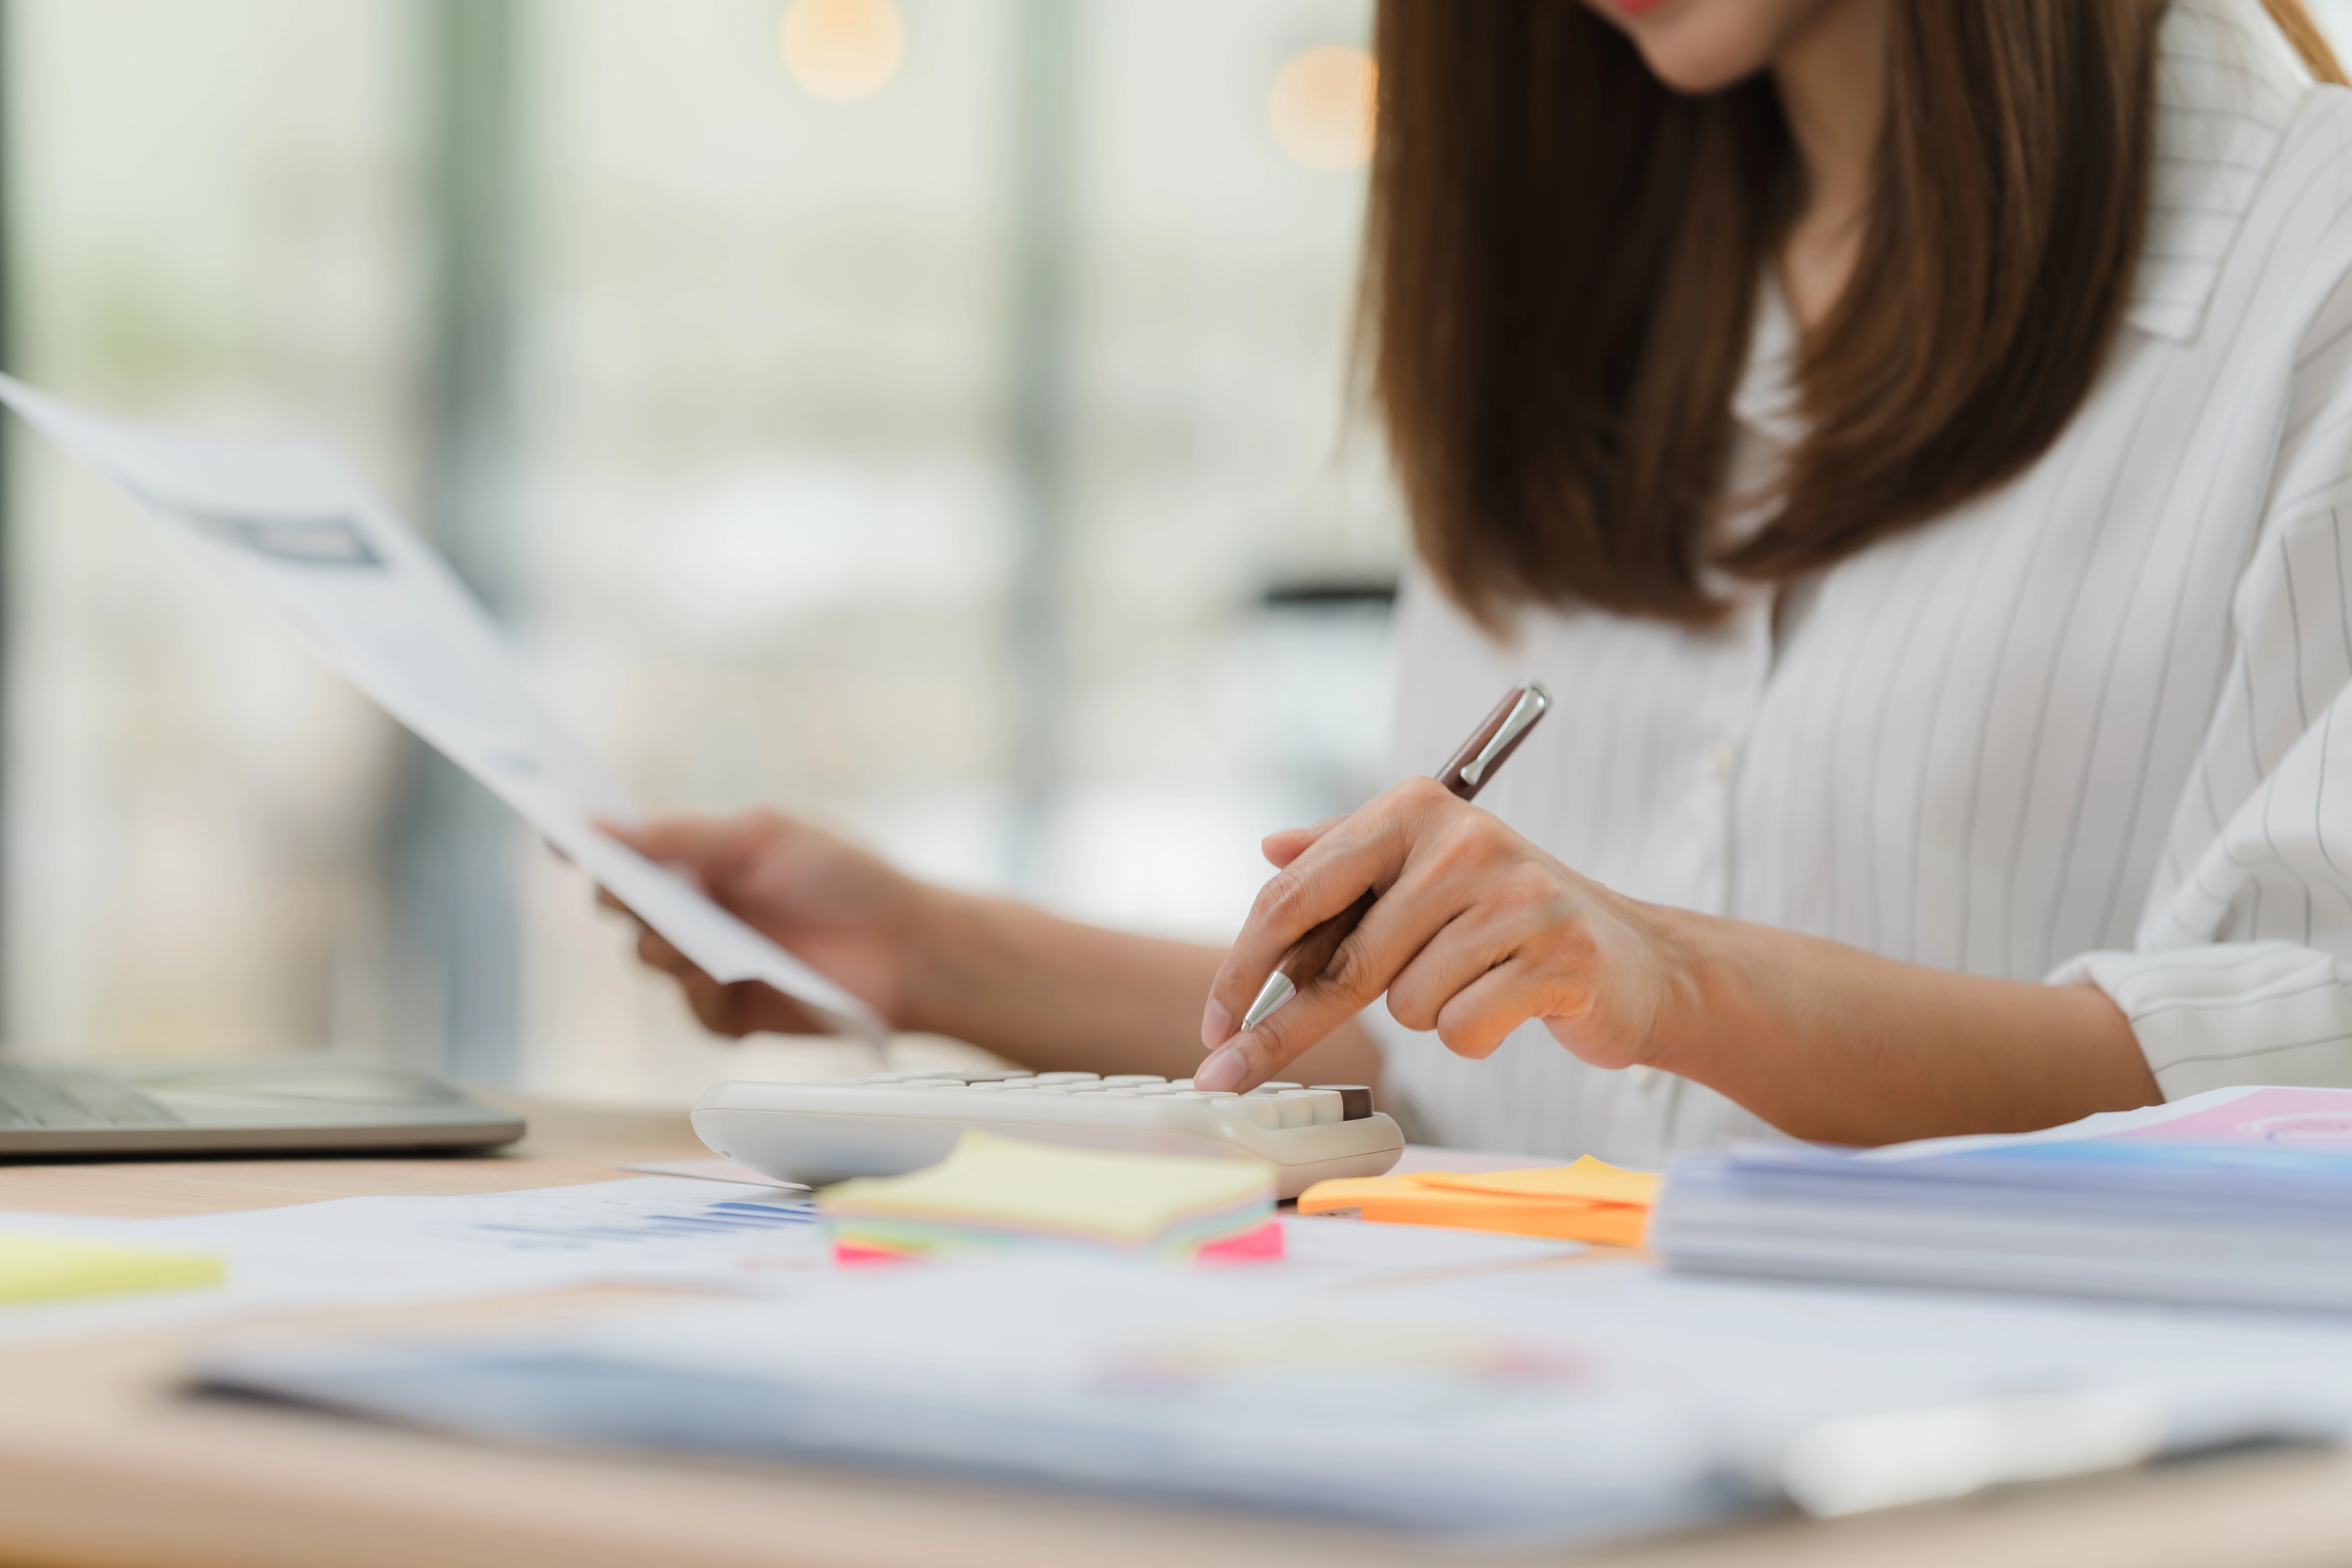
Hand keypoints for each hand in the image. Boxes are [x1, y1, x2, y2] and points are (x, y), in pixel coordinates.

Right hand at [599, 810, 923, 1037]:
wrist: (905, 945)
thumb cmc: (845, 878)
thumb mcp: (762, 836)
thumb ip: (681, 835)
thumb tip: (599, 823)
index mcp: (701, 859)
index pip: (626, 852)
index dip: (585, 844)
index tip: (556, 836)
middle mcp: (699, 909)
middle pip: (622, 907)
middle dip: (624, 899)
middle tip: (638, 895)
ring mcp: (712, 961)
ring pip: (649, 958)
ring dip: (669, 948)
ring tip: (711, 942)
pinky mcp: (735, 1011)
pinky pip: (695, 1011)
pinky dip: (708, 997)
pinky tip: (739, 981)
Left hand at [1194, 777, 1688, 1090]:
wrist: (1634, 959)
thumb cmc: (1509, 919)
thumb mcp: (1424, 873)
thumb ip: (1344, 858)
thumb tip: (1269, 848)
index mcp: (1415, 810)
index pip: (1300, 894)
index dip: (1243, 967)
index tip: (1213, 1024)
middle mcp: (1463, 840)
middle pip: (1343, 961)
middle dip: (1292, 1026)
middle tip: (1232, 1073)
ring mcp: (1515, 895)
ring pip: (1405, 1002)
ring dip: (1428, 1011)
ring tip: (1475, 981)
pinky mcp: (1557, 955)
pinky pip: (1460, 1029)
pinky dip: (1474, 1034)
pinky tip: (1510, 1005)